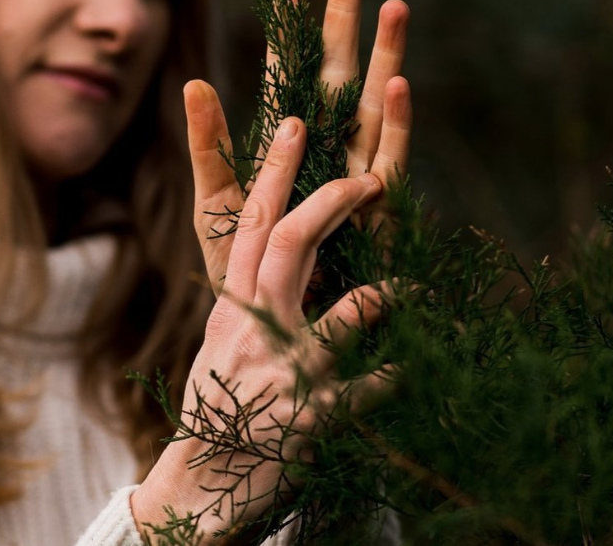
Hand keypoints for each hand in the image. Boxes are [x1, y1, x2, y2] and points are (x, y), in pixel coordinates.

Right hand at [133, 117, 394, 539]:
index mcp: (230, 307)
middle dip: (332, 202)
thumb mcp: (222, 346)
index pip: (249, 225)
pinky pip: (369, 389)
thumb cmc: (216, 410)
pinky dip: (395, 377)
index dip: (273, 172)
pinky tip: (414, 370)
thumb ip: (247, 302)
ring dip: (387, 297)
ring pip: (344, 313)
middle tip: (370, 177)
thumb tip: (271, 260)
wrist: (198, 487)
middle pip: (289, 244)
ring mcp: (284, 373)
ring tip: (414, 288)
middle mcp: (253, 330)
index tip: (295, 126)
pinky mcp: (314, 419)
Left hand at [186, 0, 410, 295]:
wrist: (274, 331)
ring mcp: (353, 176)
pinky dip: (395, 124)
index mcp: (284, 144)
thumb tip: (192, 81)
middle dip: (342, 22)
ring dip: (382, 56)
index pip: (288, 72)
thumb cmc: (244, 268)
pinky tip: (397, 83)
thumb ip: (208, 146)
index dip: (291, 25)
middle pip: (336, 74)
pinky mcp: (375, 213)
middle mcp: (324, 150)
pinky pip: (387, 162)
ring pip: (370, 105)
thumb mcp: (216, 203)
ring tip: (392, 5)